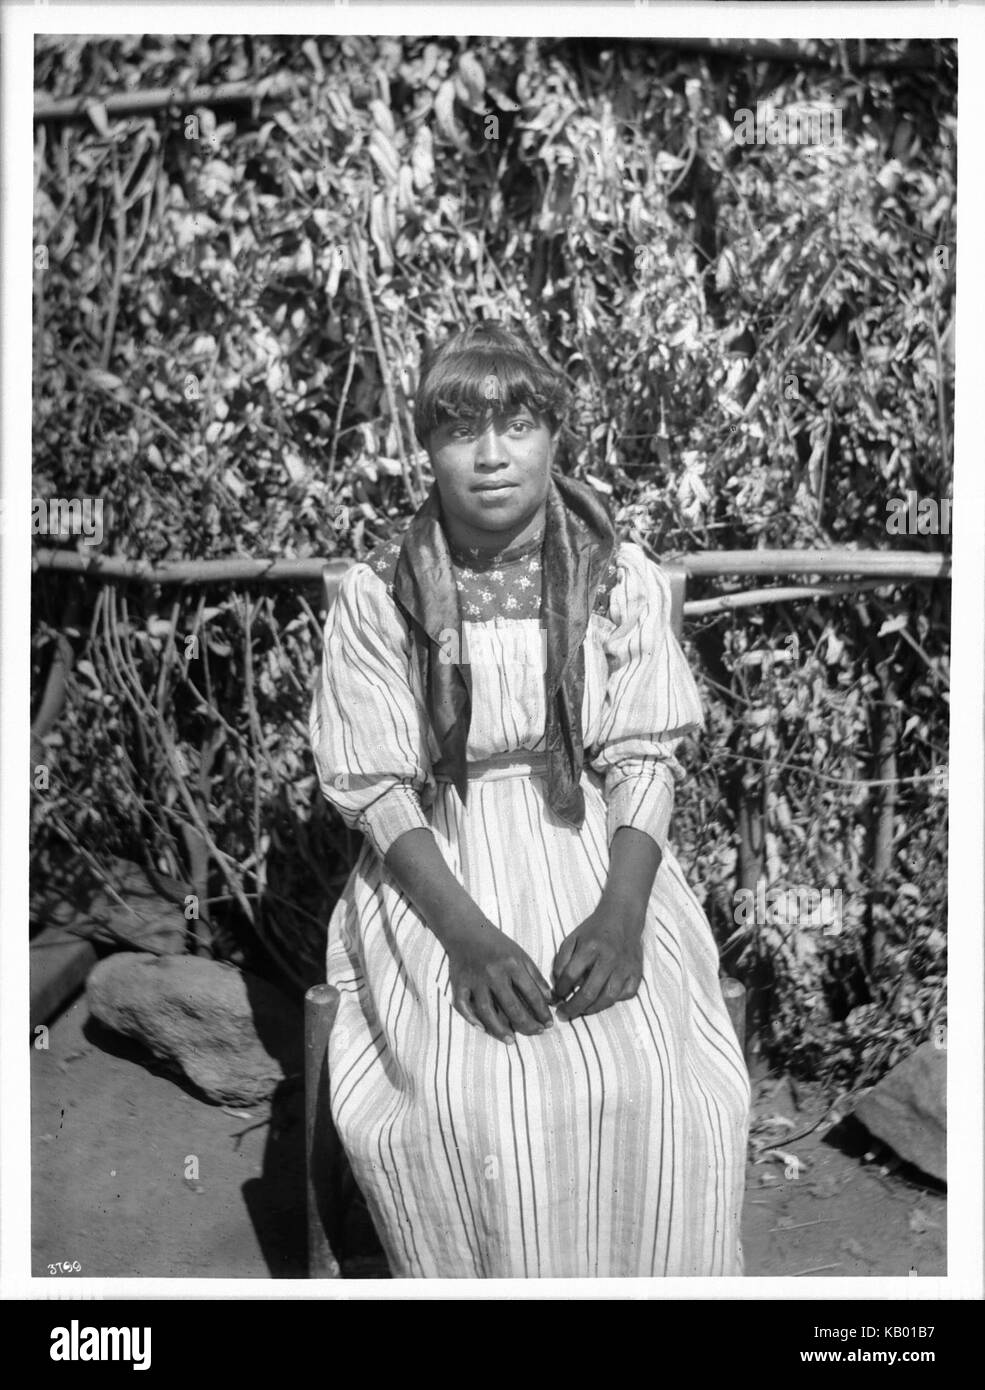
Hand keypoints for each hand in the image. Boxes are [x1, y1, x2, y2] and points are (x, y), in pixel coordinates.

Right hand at [442, 917, 553, 1044]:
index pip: (531, 993)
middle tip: (536, 1033)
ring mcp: (474, 979)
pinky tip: (482, 1028)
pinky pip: (463, 1005)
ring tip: (511, 1040)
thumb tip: (550, 1000)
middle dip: (526, 1024)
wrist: (467, 931)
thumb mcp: (521, 955)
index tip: (548, 1024)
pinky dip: (471, 1018)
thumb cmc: (497, 945)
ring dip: (499, 1028)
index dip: (541, 1011)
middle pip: (511, 1006)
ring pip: (486, 1010)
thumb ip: (536, 977)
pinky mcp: (458, 983)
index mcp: (511, 964)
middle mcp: (493, 973)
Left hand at [551, 903, 644, 1021]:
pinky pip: (625, 995)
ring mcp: (625, 967)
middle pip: (589, 992)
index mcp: (591, 947)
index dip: (561, 989)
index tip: (556, 996)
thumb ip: (562, 960)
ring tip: (581, 1011)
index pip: (571, 975)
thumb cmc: (594, 930)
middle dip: (573, 1007)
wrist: (622, 917)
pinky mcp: (636, 972)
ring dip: (592, 1009)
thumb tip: (558, 985)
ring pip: (608, 998)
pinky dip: (613, 1001)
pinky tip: (602, 999)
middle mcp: (609, 958)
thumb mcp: (572, 938)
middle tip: (564, 1014)